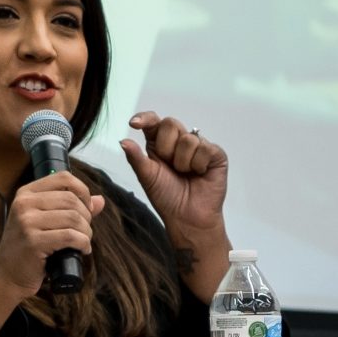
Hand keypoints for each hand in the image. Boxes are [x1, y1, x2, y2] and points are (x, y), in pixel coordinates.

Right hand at [0, 173, 101, 306]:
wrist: (7, 275)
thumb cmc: (28, 248)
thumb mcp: (44, 222)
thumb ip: (70, 208)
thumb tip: (100, 200)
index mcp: (26, 193)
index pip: (63, 178)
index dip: (82, 191)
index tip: (87, 209)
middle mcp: (24, 203)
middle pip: (71, 199)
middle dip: (86, 217)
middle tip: (84, 232)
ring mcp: (26, 222)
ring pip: (74, 218)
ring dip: (86, 232)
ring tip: (83, 242)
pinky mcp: (33, 242)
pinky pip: (70, 237)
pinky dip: (83, 244)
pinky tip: (82, 250)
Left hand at [120, 112, 228, 231]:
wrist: (187, 218)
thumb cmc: (167, 198)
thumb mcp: (147, 177)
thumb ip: (136, 158)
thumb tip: (122, 141)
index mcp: (159, 143)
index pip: (152, 121)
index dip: (145, 118)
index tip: (134, 124)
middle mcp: (178, 141)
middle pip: (170, 123)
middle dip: (166, 148)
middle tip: (170, 167)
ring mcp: (198, 146)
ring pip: (188, 138)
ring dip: (183, 162)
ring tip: (186, 174)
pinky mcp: (215, 154)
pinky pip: (205, 148)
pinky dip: (199, 165)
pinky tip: (199, 174)